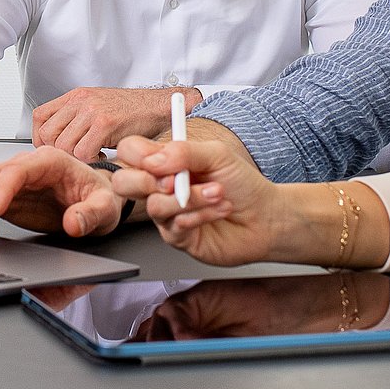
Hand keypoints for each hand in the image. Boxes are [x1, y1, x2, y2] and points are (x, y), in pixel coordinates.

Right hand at [0, 146, 126, 239]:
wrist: (98, 198)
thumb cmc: (101, 197)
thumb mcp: (105, 207)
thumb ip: (90, 214)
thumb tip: (72, 222)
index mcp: (49, 161)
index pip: (16, 169)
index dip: (0, 190)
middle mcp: (25, 166)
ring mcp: (10, 180)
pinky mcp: (1, 196)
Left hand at [32, 86, 196, 161]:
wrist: (159, 105)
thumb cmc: (131, 110)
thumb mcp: (97, 106)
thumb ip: (76, 118)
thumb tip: (58, 140)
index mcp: (76, 96)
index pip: (40, 117)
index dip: (41, 138)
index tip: (52, 149)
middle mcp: (80, 101)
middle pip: (48, 134)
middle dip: (57, 153)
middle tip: (74, 158)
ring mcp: (92, 111)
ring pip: (63, 145)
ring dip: (75, 159)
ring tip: (90, 158)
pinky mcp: (105, 124)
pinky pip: (83, 152)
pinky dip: (90, 162)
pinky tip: (102, 157)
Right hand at [110, 134, 290, 267]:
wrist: (265, 217)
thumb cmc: (242, 184)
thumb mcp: (217, 155)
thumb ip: (185, 151)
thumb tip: (155, 159)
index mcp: (166, 162)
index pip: (131, 151)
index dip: (137, 154)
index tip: (158, 158)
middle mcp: (161, 187)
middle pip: (124, 182)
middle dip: (147, 181)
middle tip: (175, 180)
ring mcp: (167, 214)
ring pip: (154, 206)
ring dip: (190, 198)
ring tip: (217, 193)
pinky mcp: (177, 237)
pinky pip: (175, 226)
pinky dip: (201, 214)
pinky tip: (219, 209)